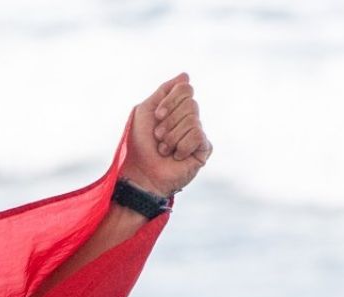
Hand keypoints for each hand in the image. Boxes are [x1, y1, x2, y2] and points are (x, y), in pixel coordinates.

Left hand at [121, 72, 211, 197]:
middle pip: (190, 104)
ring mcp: (198, 133)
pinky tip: (176, 156)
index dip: (170, 101)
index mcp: (176, 108)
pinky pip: (198, 136)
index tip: (157, 116)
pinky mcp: (204, 149)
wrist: (140, 173)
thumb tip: (185, 75)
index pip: (185, 89)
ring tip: (164, 149)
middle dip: (168, 121)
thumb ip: (163, 91)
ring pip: (193, 120)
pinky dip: (181, 146)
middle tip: (157, 137)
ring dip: (171, 136)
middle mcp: (189, 118)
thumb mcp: (144, 111)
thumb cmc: (138, 144)